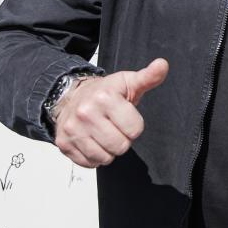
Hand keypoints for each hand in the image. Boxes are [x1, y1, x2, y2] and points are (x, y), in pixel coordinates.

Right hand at [52, 58, 168, 167]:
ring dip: (108, 150)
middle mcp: (86, 113)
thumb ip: (149, 77)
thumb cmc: (104, 92)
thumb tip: (162, 65)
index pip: (135, 130)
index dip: (134, 125)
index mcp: (105, 97)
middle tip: (114, 127)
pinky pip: (89, 163)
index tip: (125, 117)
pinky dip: (94, 157)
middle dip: (122, 139)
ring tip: (104, 134)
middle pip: (120, 146)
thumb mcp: (128, 82)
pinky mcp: (64, 143)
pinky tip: (92, 141)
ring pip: (105, 158)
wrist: (70, 96)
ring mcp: (73, 130)